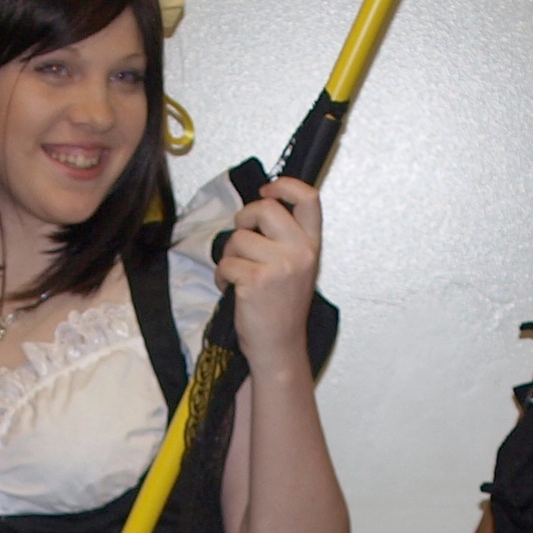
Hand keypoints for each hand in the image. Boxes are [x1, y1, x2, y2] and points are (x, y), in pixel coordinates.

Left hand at [216, 178, 320, 375]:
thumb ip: (286, 239)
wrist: (279, 346)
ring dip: (229, 255)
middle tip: (241, 238)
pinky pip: (227, 262)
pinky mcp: (256, 280)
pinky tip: (229, 287)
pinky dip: (221, 275)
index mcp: (312, 246)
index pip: (308, 198)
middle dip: (243, 219)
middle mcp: (300, 253)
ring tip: (236, 274)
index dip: (285, 185)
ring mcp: (280, 266)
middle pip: (265, 209)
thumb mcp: (297, 269)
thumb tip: (261, 208)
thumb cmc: (282, 310)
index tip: (268, 191)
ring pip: (238, 238)